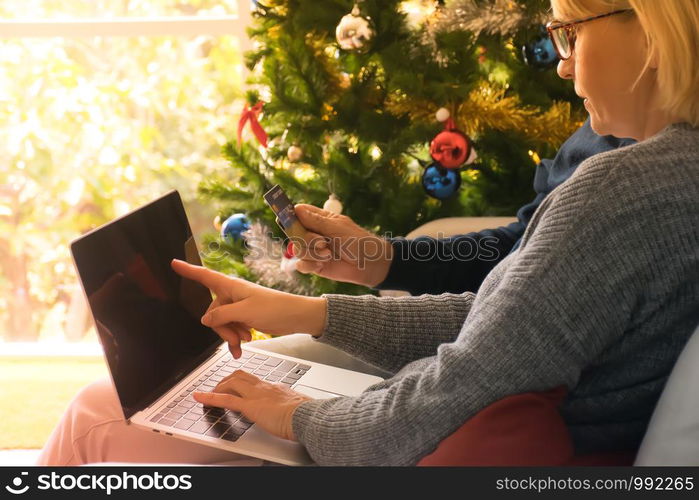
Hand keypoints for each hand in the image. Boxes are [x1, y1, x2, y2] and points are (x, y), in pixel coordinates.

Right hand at [170, 260, 326, 357]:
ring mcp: (239, 307)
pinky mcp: (246, 317)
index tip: (174, 263)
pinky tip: (239, 351)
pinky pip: (232, 329)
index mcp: (231, 287)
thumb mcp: (244, 313)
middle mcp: (233, 295)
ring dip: (230, 335)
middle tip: (239, 337)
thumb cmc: (275, 309)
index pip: (205, 277)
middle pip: (213, 312)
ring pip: (222, 323)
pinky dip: (234, 340)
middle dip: (222, 327)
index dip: (188, 270)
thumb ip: (221, 315)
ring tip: (245, 340)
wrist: (296, 317)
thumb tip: (205, 320)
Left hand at [193, 370, 311, 440]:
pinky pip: (226, 399)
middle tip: (218, 387)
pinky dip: (210, 397)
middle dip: (227, 380)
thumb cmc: (306, 413)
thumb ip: (290, 406)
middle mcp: (264, 388)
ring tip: (208, 393)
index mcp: (275, 388)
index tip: (237, 386)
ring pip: (232, 383)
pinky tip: (200, 398)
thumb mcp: (297, 406)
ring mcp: (256, 395)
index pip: (254, 381)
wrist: (308, 416)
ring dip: (218, 387)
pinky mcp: (250, 406)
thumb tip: (293, 411)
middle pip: (240, 376)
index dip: (242, 382)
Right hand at [293, 204, 392, 287]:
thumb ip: (316, 221)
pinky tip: (322, 264)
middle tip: (322, 242)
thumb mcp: (338, 229)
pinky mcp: (314, 264)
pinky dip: (309, 264)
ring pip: (297, 249)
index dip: (290, 215)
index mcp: (319, 219)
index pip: (298, 212)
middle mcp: (313, 233)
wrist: (370, 264)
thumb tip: (296, 209)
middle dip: (306, 238)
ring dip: (311, 253)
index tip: (285, 218)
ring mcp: (313, 249)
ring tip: (328, 254)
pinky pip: (301, 264)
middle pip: (294, 232)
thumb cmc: (359, 241)